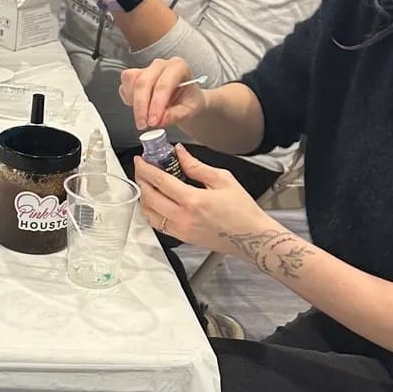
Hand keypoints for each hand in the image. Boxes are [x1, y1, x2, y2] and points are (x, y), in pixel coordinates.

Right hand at [119, 56, 205, 132]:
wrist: (185, 99)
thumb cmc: (189, 100)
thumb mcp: (189, 110)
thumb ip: (175, 115)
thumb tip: (160, 120)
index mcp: (178, 67)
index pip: (163, 85)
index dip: (156, 105)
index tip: (153, 121)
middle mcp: (160, 65)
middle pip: (143, 82)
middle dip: (141, 107)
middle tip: (143, 124)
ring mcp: (146, 69)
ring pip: (130, 81)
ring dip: (134, 102)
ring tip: (144, 117)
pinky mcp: (134, 77)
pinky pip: (125, 86)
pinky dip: (129, 100)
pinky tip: (140, 108)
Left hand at [133, 147, 271, 253]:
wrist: (252, 238)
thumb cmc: (243, 210)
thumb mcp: (223, 180)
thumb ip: (196, 166)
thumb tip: (180, 153)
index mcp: (192, 200)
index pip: (159, 181)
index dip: (145, 168)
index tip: (140, 160)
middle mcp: (182, 217)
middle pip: (149, 197)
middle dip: (141, 180)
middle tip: (142, 169)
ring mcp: (180, 230)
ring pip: (149, 213)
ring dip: (144, 196)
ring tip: (147, 184)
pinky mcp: (182, 238)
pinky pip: (157, 224)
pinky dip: (151, 211)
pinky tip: (155, 202)